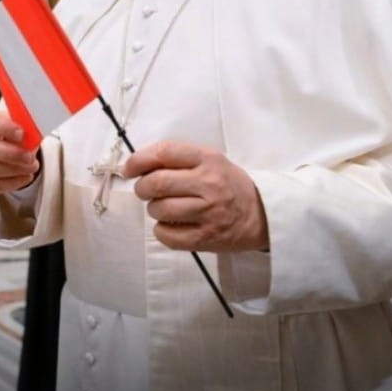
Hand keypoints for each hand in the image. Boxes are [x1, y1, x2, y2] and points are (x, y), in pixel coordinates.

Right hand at [0, 109, 40, 192]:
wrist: (10, 143)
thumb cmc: (16, 130)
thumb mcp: (21, 123)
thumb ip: (25, 125)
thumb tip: (34, 132)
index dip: (4, 128)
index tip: (22, 134)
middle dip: (11, 154)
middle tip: (30, 157)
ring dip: (14, 169)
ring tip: (33, 166)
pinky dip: (13, 182)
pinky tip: (27, 177)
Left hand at [124, 140, 268, 252]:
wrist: (261, 214)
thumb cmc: (229, 184)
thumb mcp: (211, 160)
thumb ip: (179, 159)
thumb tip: (139, 165)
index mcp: (208, 159)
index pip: (165, 152)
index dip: (139, 160)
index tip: (130, 168)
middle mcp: (208, 183)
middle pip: (157, 182)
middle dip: (142, 187)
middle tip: (145, 190)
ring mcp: (208, 212)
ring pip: (159, 209)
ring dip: (153, 209)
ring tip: (164, 207)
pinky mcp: (206, 238)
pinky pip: (167, 235)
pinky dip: (161, 230)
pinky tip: (171, 225)